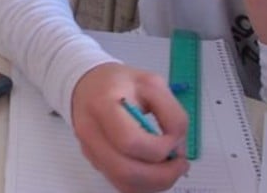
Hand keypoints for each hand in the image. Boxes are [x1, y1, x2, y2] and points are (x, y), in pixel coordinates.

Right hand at [69, 63, 189, 192]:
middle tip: (180, 164)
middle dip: (162, 175)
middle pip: (125, 171)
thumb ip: (171, 114)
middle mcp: (91, 132)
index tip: (174, 139)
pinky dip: (144, 185)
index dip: (160, 148)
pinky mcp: (95, 162)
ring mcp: (90, 151)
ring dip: (155, 183)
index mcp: (103, 105)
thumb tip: (177, 148)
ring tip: (170, 168)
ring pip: (123, 184)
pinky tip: (155, 170)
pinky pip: (121, 185)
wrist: (86, 86)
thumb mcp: (152, 84)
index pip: (130, 141)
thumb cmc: (120, 83)